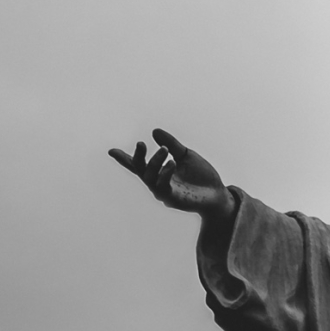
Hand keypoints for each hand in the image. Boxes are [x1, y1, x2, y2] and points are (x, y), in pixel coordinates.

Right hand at [109, 129, 234, 219]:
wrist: (218, 193)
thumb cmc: (201, 176)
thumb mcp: (186, 155)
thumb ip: (172, 144)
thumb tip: (154, 131)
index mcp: (159, 172)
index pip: (138, 165)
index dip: (124, 159)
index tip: (111, 151)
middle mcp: (157, 183)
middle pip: (141, 170)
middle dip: (138, 157)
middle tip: (141, 143)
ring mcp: (164, 193)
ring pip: (150, 178)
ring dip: (155, 162)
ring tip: (165, 149)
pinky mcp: (173, 199)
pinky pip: (163, 186)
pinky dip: (165, 174)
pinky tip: (172, 163)